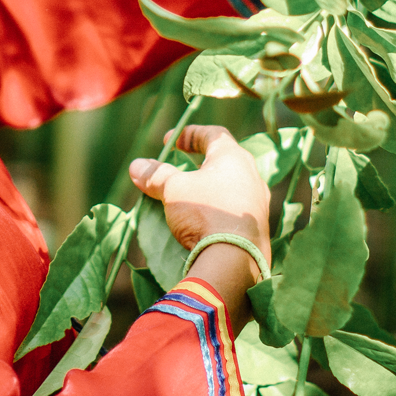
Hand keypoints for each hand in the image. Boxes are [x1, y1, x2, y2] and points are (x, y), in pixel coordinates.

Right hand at [130, 125, 270, 325]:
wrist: (235, 261)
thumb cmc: (204, 213)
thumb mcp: (173, 189)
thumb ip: (156, 175)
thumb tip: (137, 166)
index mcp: (233, 157)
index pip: (213, 134)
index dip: (189, 133)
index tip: (170, 141)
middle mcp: (251, 175)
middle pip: (224, 159)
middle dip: (199, 160)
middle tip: (180, 165)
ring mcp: (258, 202)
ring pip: (231, 184)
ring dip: (209, 185)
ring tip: (188, 194)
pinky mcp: (258, 227)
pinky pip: (235, 207)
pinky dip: (218, 205)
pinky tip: (204, 217)